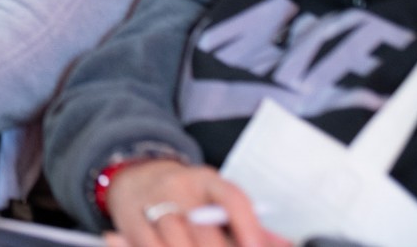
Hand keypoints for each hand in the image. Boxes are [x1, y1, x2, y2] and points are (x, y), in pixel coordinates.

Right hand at [104, 160, 286, 246]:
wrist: (134, 176)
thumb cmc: (185, 197)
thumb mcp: (215, 200)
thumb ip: (249, 224)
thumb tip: (285, 244)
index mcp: (206, 180)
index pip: (231, 198)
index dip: (248, 226)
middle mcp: (178, 187)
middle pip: (202, 228)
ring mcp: (152, 203)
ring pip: (174, 239)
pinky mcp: (131, 219)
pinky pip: (148, 244)